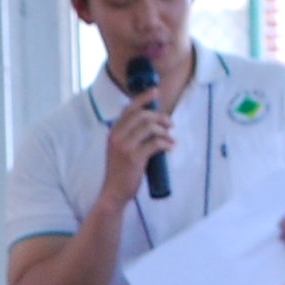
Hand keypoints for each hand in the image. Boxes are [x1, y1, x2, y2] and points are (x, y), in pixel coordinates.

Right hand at [98, 84, 174, 212]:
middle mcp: (117, 136)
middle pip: (143, 116)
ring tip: (170, 138)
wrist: (114, 192)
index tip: (156, 92)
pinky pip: (155, 144)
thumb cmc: (120, 170)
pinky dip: (166, 143)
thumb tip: (150, 120)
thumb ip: (129, 133)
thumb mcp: (119, 148)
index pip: (129, 108)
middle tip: (170, 124)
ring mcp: (125, 147)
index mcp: (113, 132)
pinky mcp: (134, 158)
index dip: (143, 98)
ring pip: (150, 128)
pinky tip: (170, 146)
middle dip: (160, 117)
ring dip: (164, 131)